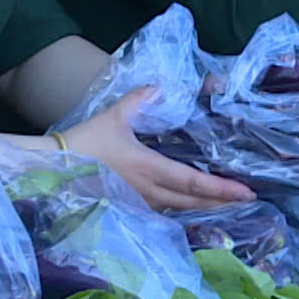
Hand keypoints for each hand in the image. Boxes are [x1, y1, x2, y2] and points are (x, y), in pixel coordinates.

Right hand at [60, 89, 255, 210]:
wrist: (50, 170)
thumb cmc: (84, 142)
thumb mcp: (115, 116)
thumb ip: (140, 100)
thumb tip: (161, 86)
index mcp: (149, 168)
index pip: (193, 182)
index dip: (221, 189)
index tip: (245, 192)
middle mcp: (148, 191)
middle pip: (192, 201)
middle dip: (221, 202)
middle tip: (247, 200)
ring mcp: (137, 203)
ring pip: (178, 209)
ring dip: (203, 208)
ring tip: (226, 204)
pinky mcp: (127, 207)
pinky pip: (161, 212)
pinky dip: (181, 210)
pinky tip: (190, 208)